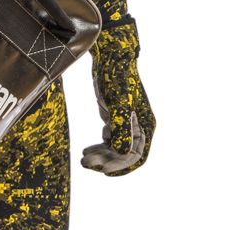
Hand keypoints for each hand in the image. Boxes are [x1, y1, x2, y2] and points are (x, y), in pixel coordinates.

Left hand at [81, 15, 155, 175]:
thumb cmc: (117, 79)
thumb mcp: (119, 106)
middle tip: (85, 163)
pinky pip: (110, 137)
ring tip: (84, 158)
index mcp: (145, 126)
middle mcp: (139, 125)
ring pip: (116, 147)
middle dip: (106, 161)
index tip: (103, 172)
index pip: (136, 156)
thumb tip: (123, 156)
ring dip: (101, 155)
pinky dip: (101, 145)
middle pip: (124, 154)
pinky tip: (89, 148)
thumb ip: (122, 132)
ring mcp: (127, 120)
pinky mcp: (116, 114)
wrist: (111, 56)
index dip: (122, 167)